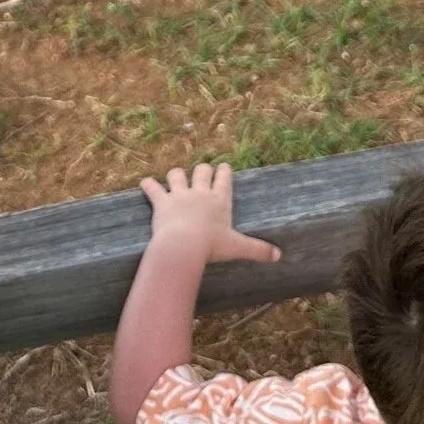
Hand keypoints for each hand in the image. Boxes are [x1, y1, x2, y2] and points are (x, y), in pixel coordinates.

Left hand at [141, 163, 281, 265]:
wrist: (184, 246)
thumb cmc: (212, 247)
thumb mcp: (238, 248)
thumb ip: (258, 250)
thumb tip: (279, 256)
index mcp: (220, 200)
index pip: (224, 178)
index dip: (224, 171)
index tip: (223, 167)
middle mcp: (200, 192)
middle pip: (202, 170)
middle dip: (203, 170)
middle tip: (202, 172)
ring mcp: (180, 194)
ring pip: (177, 174)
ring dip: (176, 175)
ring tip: (175, 178)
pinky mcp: (162, 201)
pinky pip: (152, 188)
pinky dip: (148, 186)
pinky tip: (144, 184)